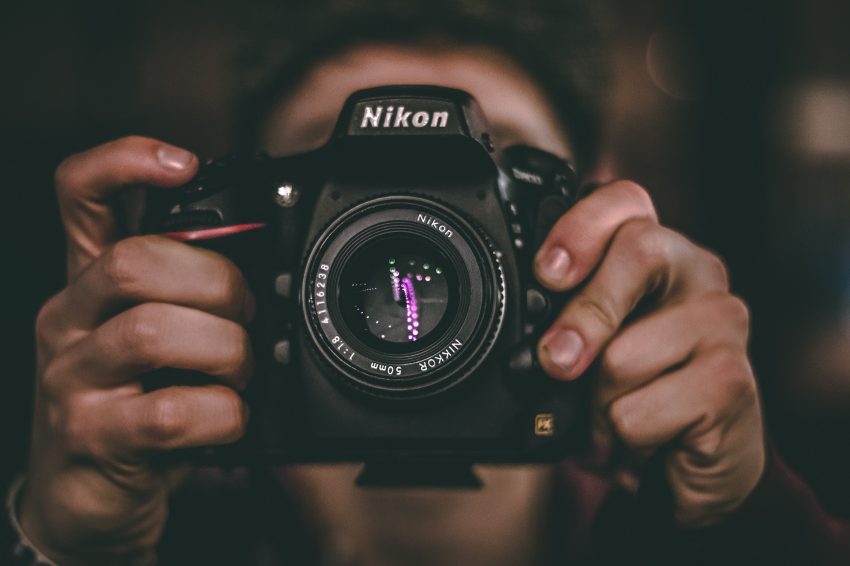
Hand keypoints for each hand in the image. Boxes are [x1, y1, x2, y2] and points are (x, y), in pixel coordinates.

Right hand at [20, 137, 254, 563]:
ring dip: (224, 349)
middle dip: (216, 282)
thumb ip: (192, 300)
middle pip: (134, 260)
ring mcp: (72, 379)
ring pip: (152, 331)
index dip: (126, 162)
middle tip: (248, 313)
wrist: (86, 501)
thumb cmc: (135, 408)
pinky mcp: (91, 436)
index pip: (81, 196)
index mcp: (91, 285)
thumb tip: (269, 274)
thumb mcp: (159, 343)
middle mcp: (70, 320)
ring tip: (242, 371)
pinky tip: (229, 420)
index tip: (185, 162)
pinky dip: (222, 412)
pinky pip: (169, 412)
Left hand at [534, 181, 764, 526]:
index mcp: (654, 251)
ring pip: (625, 353)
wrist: (686, 465)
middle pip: (638, 252)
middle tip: (558, 362)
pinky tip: (642, 439)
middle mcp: (695, 272)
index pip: (624, 202)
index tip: (547, 274)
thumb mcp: (587, 349)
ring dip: (597, 402)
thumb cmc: (631, 391)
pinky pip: (640, 411)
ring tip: (610, 415)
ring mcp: (722, 321)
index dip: (580, 228)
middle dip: (584, 316)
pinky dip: (622, 438)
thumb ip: (562, 323)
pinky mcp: (733, 380)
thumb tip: (532, 337)